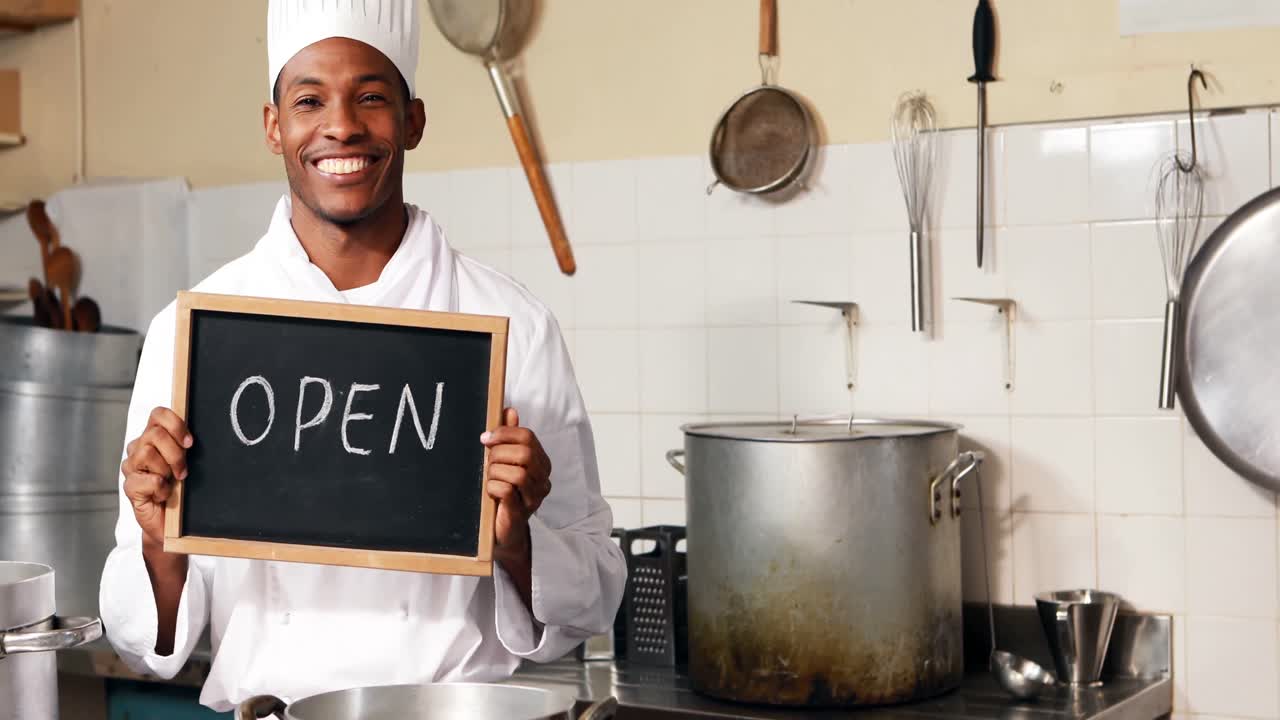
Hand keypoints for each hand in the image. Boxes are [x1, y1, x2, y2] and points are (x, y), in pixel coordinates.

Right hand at [121, 407, 191, 548]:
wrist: (171, 523)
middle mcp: (139, 449)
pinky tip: (163, 495)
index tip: (190, 443)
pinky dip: (160, 488)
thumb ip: (186, 445)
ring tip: (171, 482)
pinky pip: (146, 479)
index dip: (175, 424)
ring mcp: (132, 468)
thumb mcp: (188, 463)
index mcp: (154, 438)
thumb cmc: (181, 490)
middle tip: (182, 470)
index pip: (158, 414)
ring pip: (147, 453)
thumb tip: (194, 434)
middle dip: (175, 453)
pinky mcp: (129, 487)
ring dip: (166, 470)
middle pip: (154, 433)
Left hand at [481, 408, 551, 568]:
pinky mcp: (520, 513)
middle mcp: (543, 479)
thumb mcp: (504, 461)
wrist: (502, 530)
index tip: (486, 438)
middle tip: (486, 460)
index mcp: (541, 462)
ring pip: (518, 473)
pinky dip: (492, 487)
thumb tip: (509, 410)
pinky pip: (507, 491)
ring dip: (495, 472)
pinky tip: (489, 491)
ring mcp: (534, 498)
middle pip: (525, 453)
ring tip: (489, 477)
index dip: (505, 433)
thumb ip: (509, 437)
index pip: (528, 437)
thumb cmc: (503, 493)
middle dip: (499, 453)